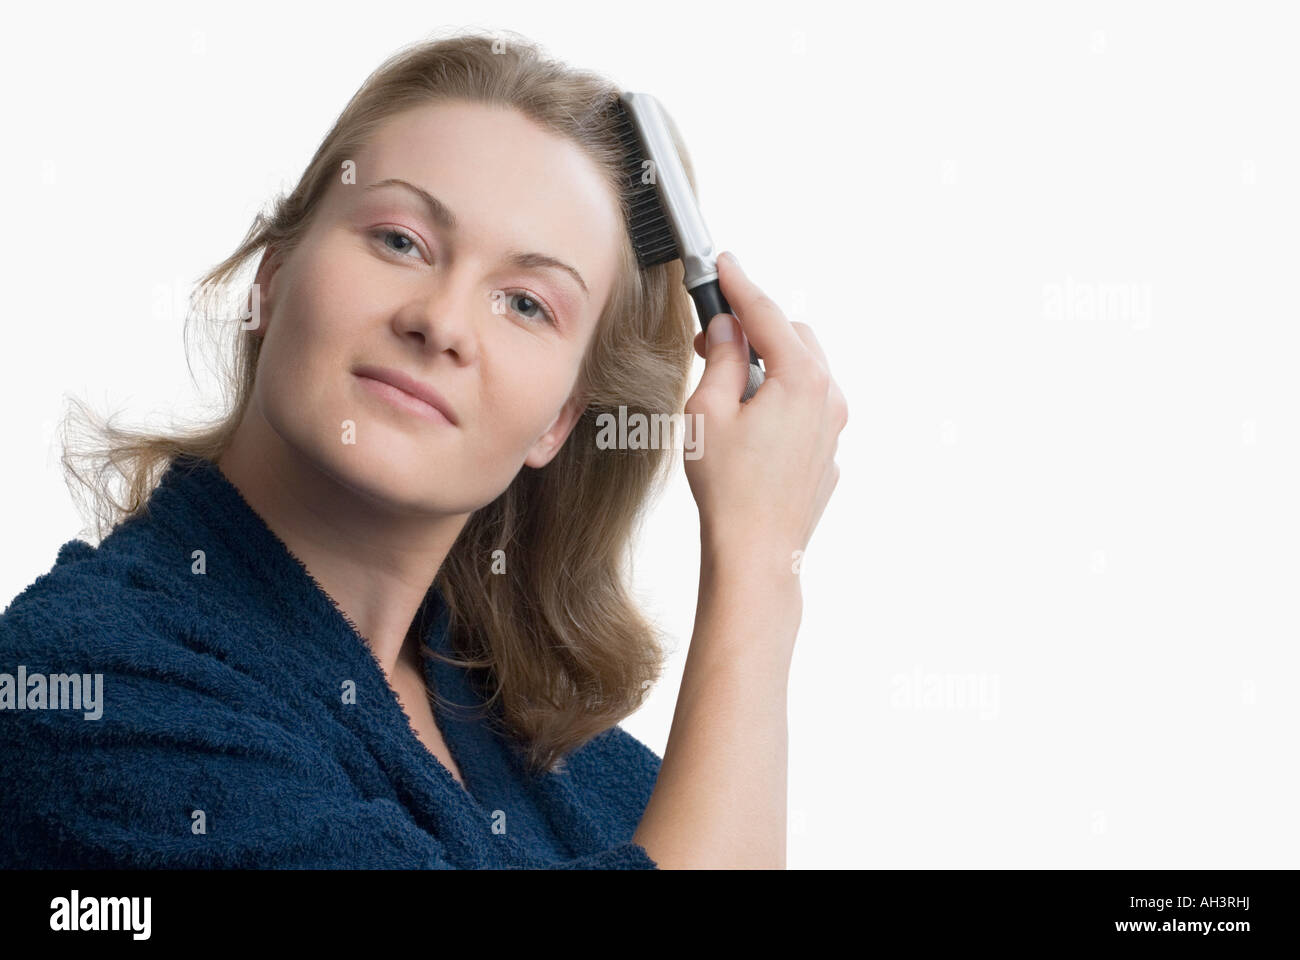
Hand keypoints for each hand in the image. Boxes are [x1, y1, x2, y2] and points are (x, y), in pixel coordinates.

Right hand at [684, 252, 847, 571]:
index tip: (724, 264)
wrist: (756, 553)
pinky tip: (749, 426)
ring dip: (769, 365)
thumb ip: (719, 359)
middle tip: (710, 340)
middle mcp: (828, 397)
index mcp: (800, 378)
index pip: (766, 314)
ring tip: (726, 388)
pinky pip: (807, 409)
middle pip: (793, 337)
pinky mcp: (828, 455)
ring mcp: (833, 428)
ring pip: (805, 372)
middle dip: (754, 329)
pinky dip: (781, 400)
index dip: (739, 285)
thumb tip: (726, 330)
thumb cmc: (729, 488)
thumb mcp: (707, 411)